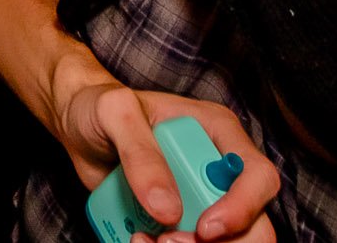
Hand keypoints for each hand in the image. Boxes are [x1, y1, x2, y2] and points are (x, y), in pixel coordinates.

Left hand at [55, 75, 279, 242]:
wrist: (77, 126)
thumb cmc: (100, 107)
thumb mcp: (115, 113)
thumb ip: (140, 152)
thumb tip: (167, 208)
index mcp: (218, 133)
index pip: (258, 176)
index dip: (243, 209)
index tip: (203, 228)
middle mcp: (218, 169)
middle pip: (253, 226)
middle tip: (167, 242)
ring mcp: (201, 198)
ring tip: (142, 241)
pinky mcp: (180, 221)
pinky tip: (136, 239)